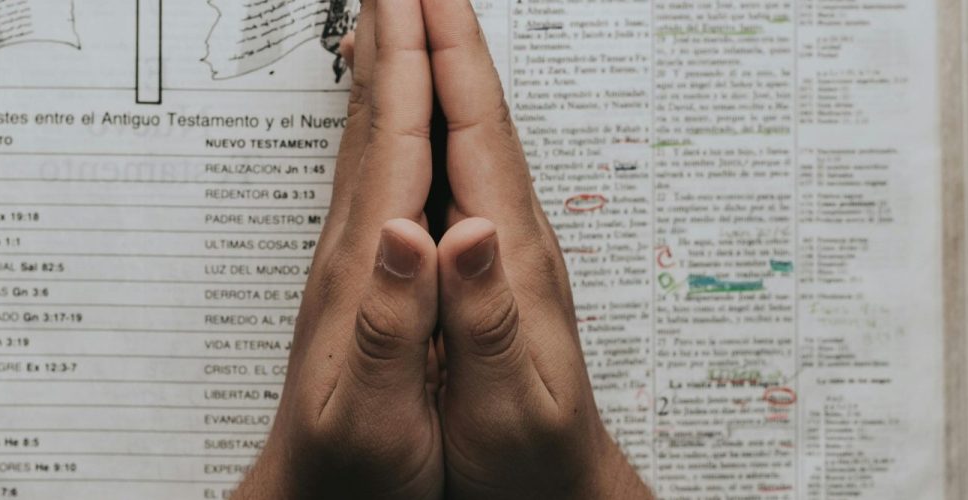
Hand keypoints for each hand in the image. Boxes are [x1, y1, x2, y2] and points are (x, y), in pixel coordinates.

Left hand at [231, 0, 446, 497]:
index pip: (395, 146)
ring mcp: (352, 260)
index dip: (415, 66)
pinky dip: (380, 123)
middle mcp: (354, 251)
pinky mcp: (358, 277)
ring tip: (390, 15)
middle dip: (394, 39)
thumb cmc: (355, 472)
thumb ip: (396, 321)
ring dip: (382, 70)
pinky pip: (370, 174)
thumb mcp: (382, 413)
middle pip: (373, 122)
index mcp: (368, 272)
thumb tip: (409, 233)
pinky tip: (382, 114)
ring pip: (367, 140)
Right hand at [419, 0, 652, 497]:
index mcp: (510, 256)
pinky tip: (418, 115)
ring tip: (407, 18)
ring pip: (462, 133)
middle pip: (472, 112)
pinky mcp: (485, 267)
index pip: (476, 130)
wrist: (560, 489)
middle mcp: (509, 238)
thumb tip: (466, 233)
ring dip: (435, 67)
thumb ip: (485, 315)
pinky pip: (451, 169)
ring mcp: (499, 248)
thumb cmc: (530, 456)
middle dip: (439, 35)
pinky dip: (429, 122)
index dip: (446, 55)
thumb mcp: (508, 398)